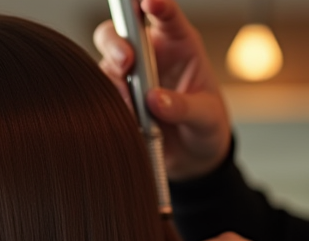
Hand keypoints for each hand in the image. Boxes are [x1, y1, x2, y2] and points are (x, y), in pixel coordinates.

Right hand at [93, 0, 231, 179]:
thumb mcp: (206, 117)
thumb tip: (155, 100)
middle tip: (126, 62)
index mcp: (180, 44)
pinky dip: (109, 104)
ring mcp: (130, 77)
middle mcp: (150, 54)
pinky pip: (102, 94)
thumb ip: (184, 107)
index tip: (150, 2)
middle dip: (117, 43)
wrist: (193, 157)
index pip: (167, 15)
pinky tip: (125, 116)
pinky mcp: (117, 99)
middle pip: (120, 32)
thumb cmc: (205, 126)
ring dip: (113, 80)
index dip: (157, 5)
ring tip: (129, 103)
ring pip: (106, 63)